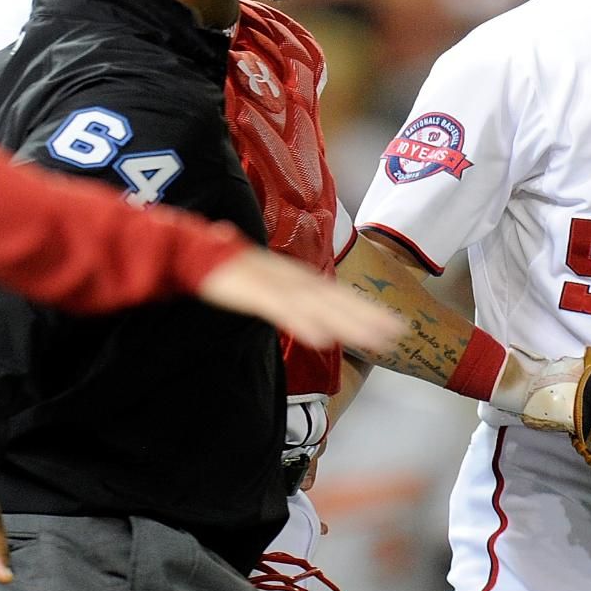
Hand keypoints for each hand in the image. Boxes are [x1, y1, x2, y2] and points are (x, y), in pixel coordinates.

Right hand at [199, 248, 403, 353]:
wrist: (190, 250)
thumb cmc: (227, 269)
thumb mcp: (265, 286)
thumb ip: (287, 300)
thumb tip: (310, 317)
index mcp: (297, 278)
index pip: (339, 296)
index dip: (368, 311)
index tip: (395, 326)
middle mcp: (294, 279)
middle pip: (338, 300)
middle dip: (370, 318)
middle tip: (400, 333)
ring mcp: (276, 284)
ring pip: (319, 306)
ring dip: (349, 323)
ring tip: (375, 340)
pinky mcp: (255, 291)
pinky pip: (283, 310)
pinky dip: (304, 322)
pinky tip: (323, 339)